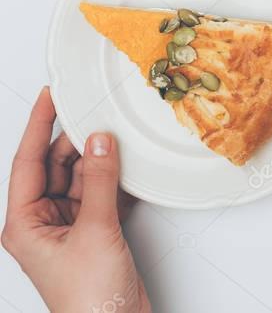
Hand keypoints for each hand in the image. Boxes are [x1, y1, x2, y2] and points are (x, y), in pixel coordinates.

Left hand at [2, 88, 149, 312]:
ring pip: (82, 180)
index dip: (39, 126)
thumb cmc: (90, 298)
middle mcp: (42, 224)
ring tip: (116, 135)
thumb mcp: (95, 230)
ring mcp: (69, 229)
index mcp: (24, 224)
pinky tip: (129, 166)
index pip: (28, 162)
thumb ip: (99, 181)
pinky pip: (102, 196)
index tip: (51, 96)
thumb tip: (99, 142)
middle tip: (96, 111)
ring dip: (99, 160)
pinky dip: (116, 181)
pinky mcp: (94, 235)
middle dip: (75, 141)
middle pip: (56, 167)